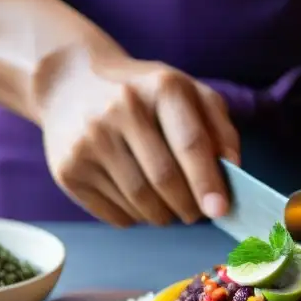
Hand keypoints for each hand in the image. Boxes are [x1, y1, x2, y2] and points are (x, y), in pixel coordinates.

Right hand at [37, 45, 239, 226]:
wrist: (69, 84)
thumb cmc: (144, 94)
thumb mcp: (187, 93)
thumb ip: (219, 128)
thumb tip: (233, 170)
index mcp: (160, 88)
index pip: (190, 143)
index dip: (207, 182)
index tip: (220, 210)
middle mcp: (120, 109)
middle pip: (164, 179)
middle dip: (188, 206)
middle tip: (196, 212)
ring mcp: (89, 141)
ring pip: (140, 202)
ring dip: (163, 215)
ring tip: (169, 206)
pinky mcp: (68, 170)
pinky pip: (114, 213)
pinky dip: (135, 217)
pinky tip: (138, 201)